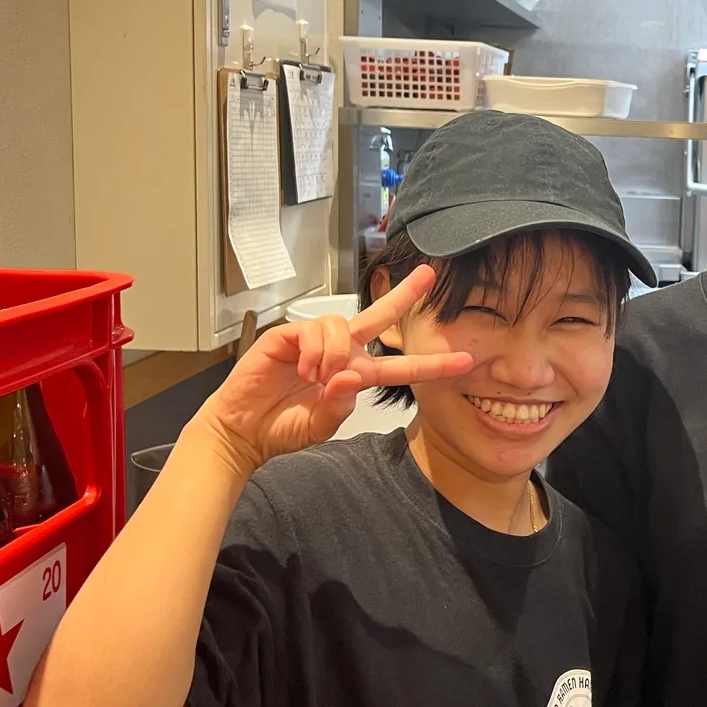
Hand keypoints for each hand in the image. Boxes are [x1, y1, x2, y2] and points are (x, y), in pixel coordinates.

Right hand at [196, 265, 473, 473]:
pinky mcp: (288, 336)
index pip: (399, 366)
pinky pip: (313, 330)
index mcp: (354, 376)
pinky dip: (314, 351)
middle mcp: (340, 353)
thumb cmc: (281, 429)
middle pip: (378, 317)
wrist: (242, 431)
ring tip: (318, 377)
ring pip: (342, 325)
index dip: (431, 363)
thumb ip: (339, 405)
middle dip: (404, 295)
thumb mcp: (320, 426)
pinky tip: (302, 370)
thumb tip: (350, 376)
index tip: (464, 361)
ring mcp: (314, 342)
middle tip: (428, 275)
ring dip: (336, 352)